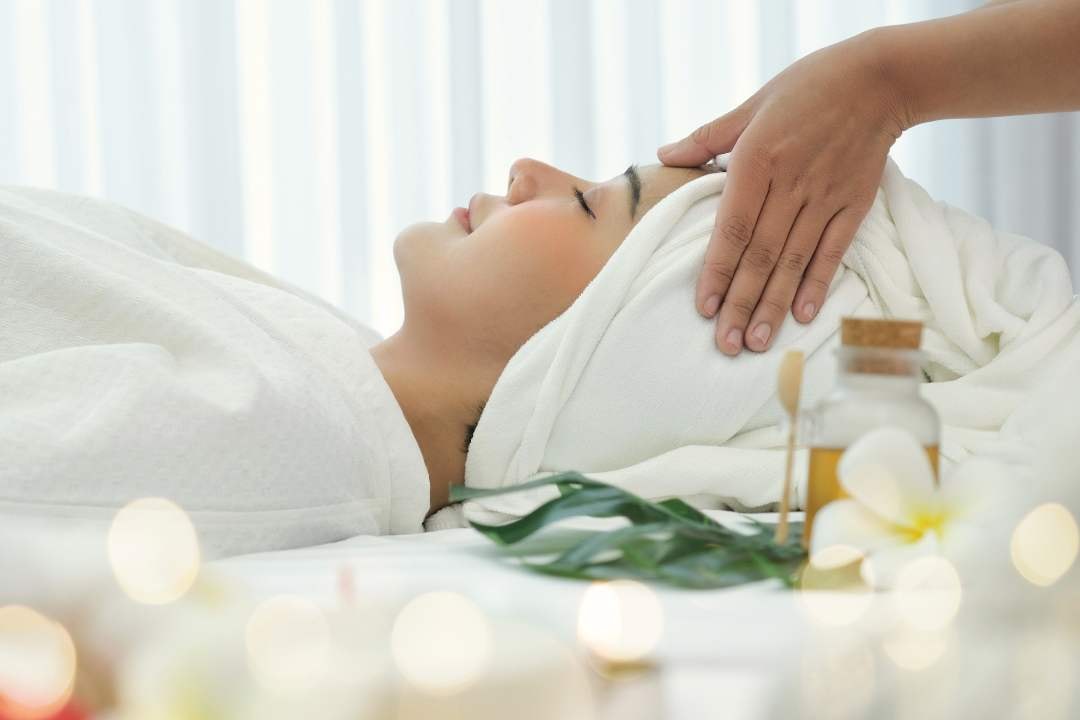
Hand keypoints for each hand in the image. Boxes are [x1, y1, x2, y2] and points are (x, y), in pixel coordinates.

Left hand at [658, 31, 908, 354]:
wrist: (879, 78)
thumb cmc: (807, 88)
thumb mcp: (753, 104)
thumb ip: (708, 137)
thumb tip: (664, 154)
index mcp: (757, 161)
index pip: (732, 229)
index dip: (717, 272)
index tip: (703, 308)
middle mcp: (790, 184)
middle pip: (760, 255)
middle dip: (741, 303)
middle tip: (725, 344)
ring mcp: (824, 197)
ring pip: (793, 261)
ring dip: (774, 305)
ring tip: (756, 342)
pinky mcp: (853, 204)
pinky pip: (833, 250)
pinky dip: (817, 283)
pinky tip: (803, 315)